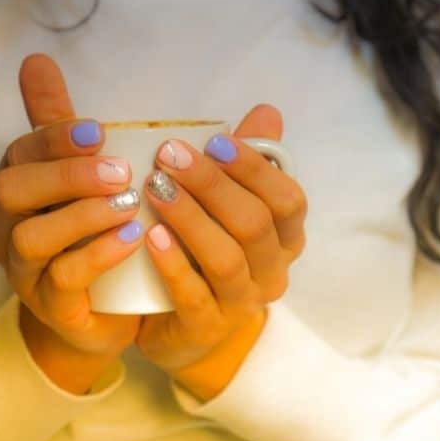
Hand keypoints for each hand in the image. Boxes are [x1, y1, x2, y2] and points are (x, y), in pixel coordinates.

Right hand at [0, 54, 142, 393]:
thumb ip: (57, 123)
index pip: (19, 154)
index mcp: (14, 187)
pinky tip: (132, 238)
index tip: (99, 130)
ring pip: (33, 237)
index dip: (55, 139)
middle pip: (13, 192)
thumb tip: (35, 59)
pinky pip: (62, 279)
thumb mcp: (76, 173)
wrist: (98, 307)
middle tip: (120, 170)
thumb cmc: (87, 230)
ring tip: (131, 201)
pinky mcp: (48, 305)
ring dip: (84, 215)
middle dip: (66, 176)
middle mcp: (6, 226)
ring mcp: (22, 270)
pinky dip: (97, 255)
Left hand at [135, 104, 306, 400]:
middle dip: (212, 185)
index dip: (255, 169)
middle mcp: (272, 272)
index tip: (215, 141)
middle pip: (255, 224)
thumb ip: (245, 163)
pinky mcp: (208, 328)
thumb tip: (267, 112)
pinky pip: (194, 295)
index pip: (288, 200)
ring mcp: (243, 304)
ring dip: (191, 217)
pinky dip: (173, 263)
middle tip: (169, 155)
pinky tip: (151, 236)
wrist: (182, 325)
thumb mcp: (225, 207)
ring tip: (155, 187)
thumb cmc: (204, 254)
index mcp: (285, 239)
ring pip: (226, 258)